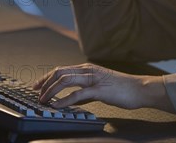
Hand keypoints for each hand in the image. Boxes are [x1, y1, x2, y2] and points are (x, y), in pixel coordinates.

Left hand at [32, 63, 174, 111]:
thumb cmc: (121, 89)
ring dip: (51, 91)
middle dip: (44, 83)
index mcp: (87, 68)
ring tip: (44, 100)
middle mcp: (88, 70)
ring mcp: (93, 78)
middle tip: (36, 94)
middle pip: (59, 72)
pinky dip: (64, 100)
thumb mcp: (99, 87)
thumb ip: (85, 91)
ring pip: (65, 80)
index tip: (36, 86)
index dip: (46, 77)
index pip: (61, 70)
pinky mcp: (99, 89)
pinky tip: (57, 106)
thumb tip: (71, 99)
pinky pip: (77, 94)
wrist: (139, 89)